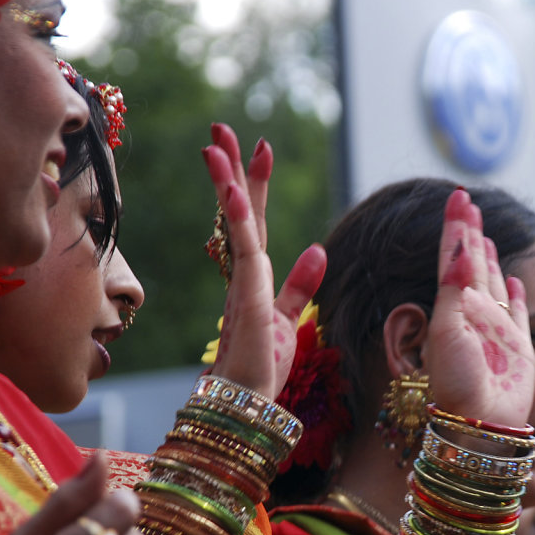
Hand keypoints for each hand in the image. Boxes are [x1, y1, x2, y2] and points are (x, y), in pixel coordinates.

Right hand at [202, 123, 326, 398]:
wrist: (247, 403)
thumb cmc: (262, 368)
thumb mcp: (289, 318)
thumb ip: (300, 285)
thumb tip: (318, 248)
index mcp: (255, 277)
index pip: (253, 222)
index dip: (253, 186)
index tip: (258, 149)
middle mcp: (244, 275)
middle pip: (237, 213)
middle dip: (230, 170)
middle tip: (220, 131)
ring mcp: (242, 284)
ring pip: (235, 224)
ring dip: (226, 183)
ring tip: (217, 145)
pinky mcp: (247, 298)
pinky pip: (243, 250)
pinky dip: (236, 219)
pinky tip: (231, 189)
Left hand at [423, 189, 533, 426]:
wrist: (479, 422)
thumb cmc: (456, 381)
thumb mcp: (447, 330)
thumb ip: (455, 291)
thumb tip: (462, 251)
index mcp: (452, 306)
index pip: (454, 256)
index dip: (457, 227)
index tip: (458, 197)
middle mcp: (473, 314)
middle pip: (472, 262)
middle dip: (470, 232)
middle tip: (468, 201)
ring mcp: (495, 329)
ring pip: (493, 282)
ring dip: (489, 257)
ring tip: (485, 234)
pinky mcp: (516, 346)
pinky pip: (516, 312)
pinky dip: (515, 295)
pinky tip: (514, 281)